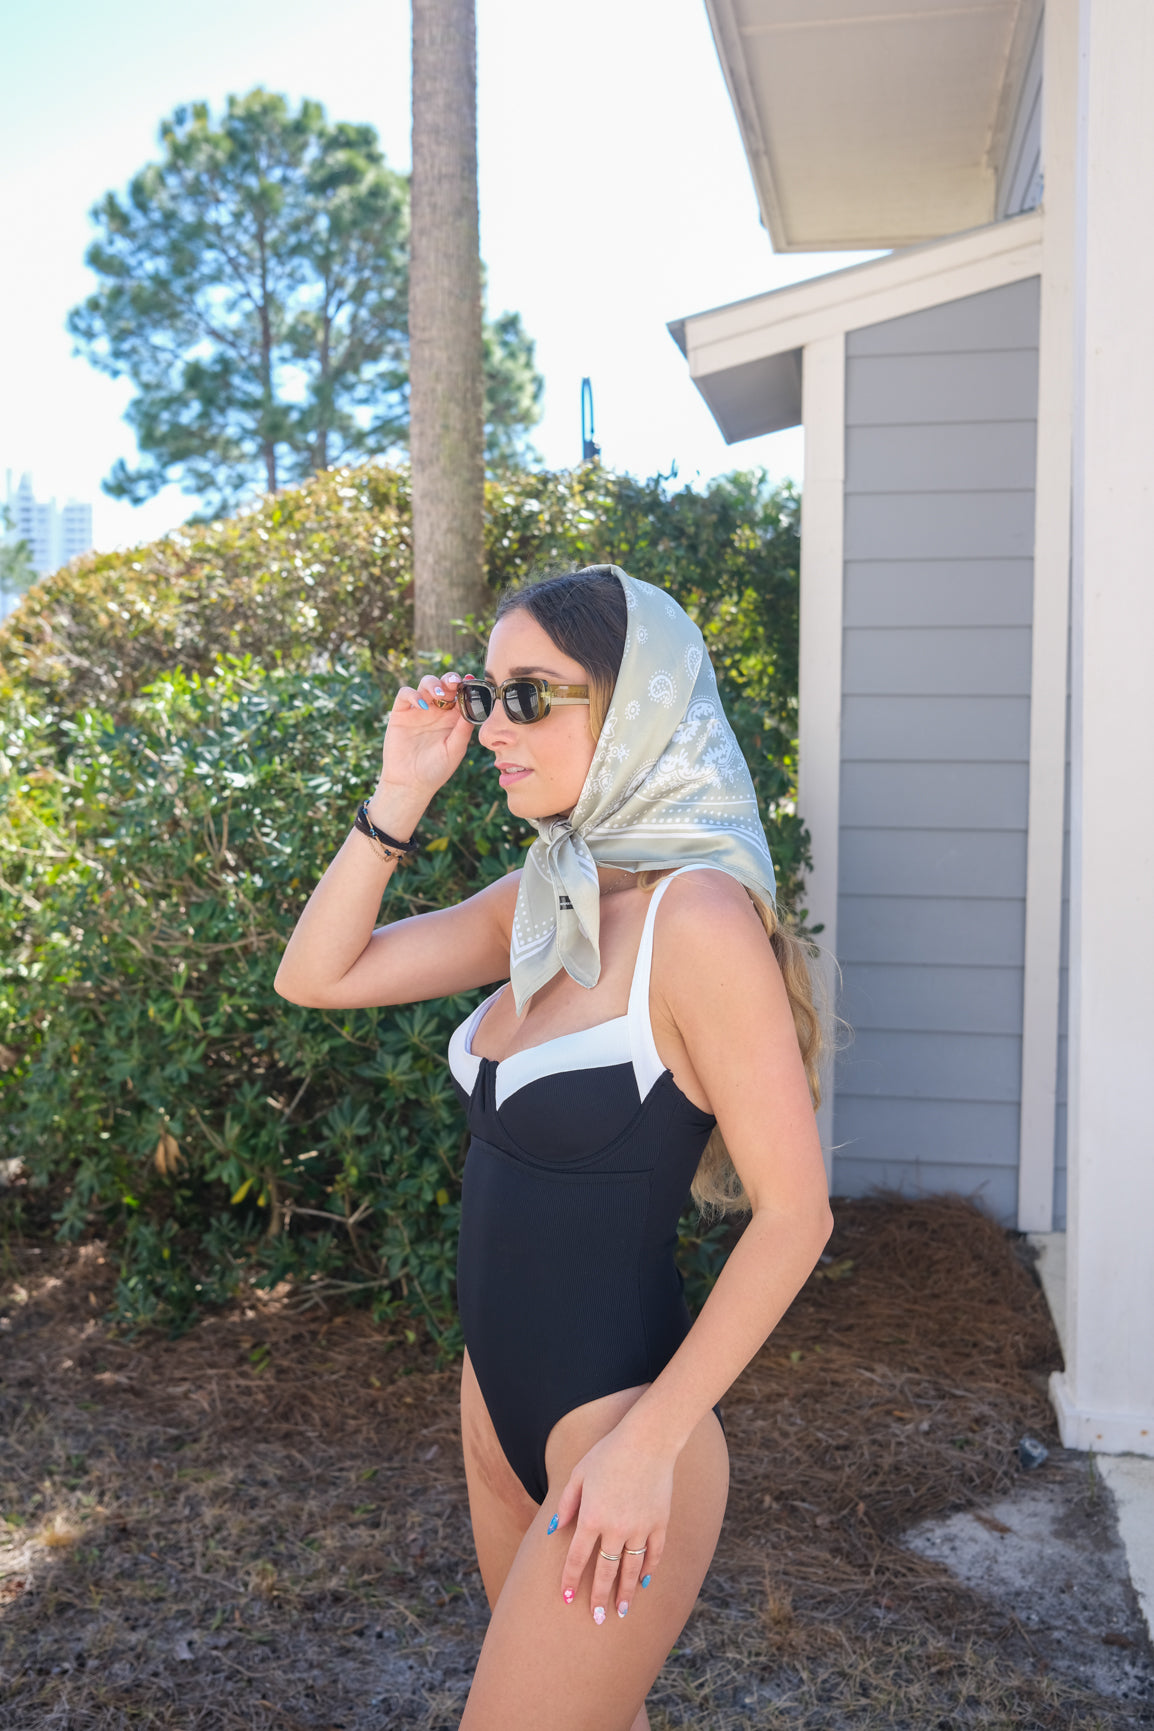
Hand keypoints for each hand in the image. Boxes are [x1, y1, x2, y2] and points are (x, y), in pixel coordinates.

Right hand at [378, 670, 472, 800]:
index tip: (471, 680)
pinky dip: (413, 694)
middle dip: (449, 679)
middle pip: (444, 684)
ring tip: (439, 694)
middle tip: (454, 684)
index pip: (460, 694)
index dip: (466, 685)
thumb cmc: (436, 770)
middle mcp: (436, 711)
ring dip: (433, 684)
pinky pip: (405, 694)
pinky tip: (422, 705)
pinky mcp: (400, 714)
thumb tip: (473, 706)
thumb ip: (463, 728)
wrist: (411, 783)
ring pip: (426, 684)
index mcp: (452, 718)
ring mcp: (418, 710)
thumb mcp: (455, 749)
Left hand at [552, 1424, 674, 1623]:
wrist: (648, 1440)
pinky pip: (654, 1554)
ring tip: (622, 1612)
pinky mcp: (659, 1523)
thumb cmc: (608, 1453)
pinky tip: (645, 1583)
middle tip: (596, 1619)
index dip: (570, 1580)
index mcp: (591, 1517)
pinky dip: (649, 1570)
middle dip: (599, 1597)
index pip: (577, 1558)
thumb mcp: (579, 1473)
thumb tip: (555, 1530)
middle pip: (605, 1571)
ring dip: (626, 1593)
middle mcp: (615, 1528)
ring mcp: (640, 1528)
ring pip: (631, 1569)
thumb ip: (566, 1503)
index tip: (567, 1600)